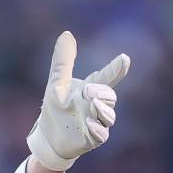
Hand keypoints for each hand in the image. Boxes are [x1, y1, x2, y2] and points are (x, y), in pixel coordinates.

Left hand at [27, 31, 129, 170]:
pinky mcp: (93, 139)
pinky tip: (89, 124)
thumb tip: (67, 34)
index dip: (116, 68)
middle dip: (102, 93)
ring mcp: (97, 122)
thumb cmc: (55, 108)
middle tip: (88, 92)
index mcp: (91, 89)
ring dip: (103, 110)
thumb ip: (63, 61)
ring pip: (109, 116)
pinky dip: (97, 129)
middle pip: (110, 96)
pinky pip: (102, 135)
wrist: (48, 137)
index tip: (124, 58)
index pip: (107, 77)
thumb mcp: (56, 84)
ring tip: (93, 104)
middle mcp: (97, 105)